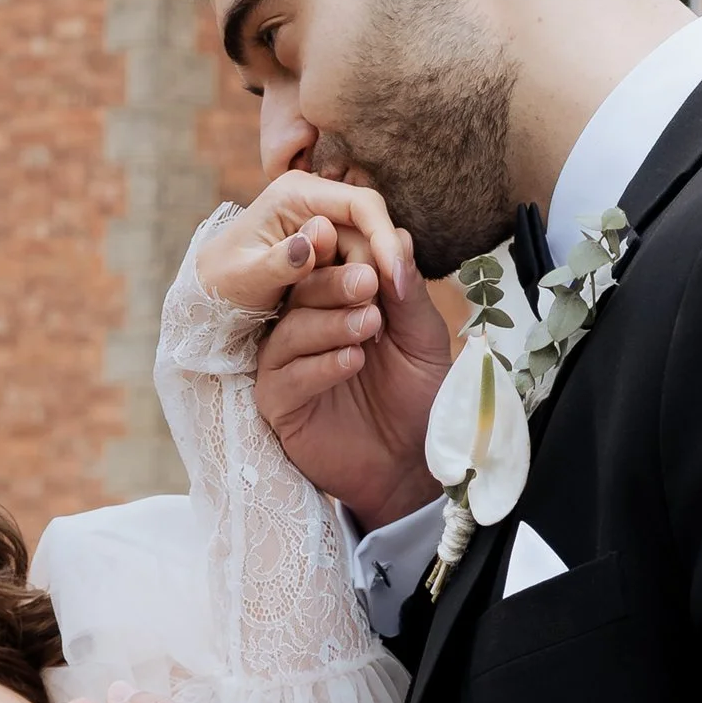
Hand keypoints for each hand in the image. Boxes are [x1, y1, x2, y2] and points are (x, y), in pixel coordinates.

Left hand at [193, 172, 415, 315]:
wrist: (207, 296)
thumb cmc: (220, 286)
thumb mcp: (245, 280)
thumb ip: (279, 262)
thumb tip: (318, 239)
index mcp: (294, 192)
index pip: (362, 205)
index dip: (386, 241)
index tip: (397, 284)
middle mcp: (313, 197)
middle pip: (370, 228)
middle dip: (382, 270)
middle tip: (379, 320)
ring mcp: (322, 218)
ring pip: (369, 247)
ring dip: (375, 285)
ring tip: (371, 329)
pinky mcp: (327, 243)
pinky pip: (359, 260)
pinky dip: (365, 288)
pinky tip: (364, 319)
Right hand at [256, 256, 453, 530]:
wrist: (410, 466)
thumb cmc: (417, 397)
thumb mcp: (422, 340)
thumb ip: (407, 293)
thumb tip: (397, 236)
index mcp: (337, 301)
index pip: (329, 264)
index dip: (348, 251)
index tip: (374, 249)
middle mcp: (306, 325)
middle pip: (303, 290)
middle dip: (336, 281)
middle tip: (368, 282)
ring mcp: (287, 364)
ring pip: (291, 330)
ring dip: (332, 323)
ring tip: (370, 324)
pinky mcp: (278, 403)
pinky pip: (287, 377)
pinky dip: (320, 366)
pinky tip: (352, 361)